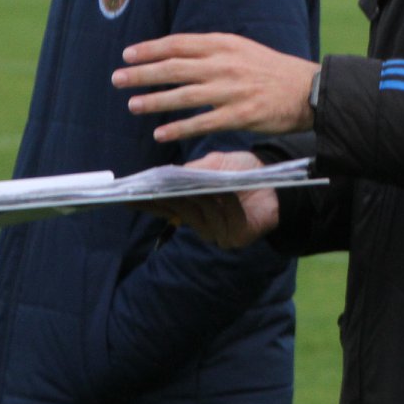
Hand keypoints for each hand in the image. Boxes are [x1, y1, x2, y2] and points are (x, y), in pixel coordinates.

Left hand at [114, 33, 318, 142]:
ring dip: (154, 101)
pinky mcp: (240, 115)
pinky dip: (179, 128)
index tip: (128, 55)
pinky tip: (160, 133)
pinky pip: (202, 123)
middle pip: (175, 68)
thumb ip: (213, 51)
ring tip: (132, 105)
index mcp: (225, 44)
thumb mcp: (243, 49)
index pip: (179, 44)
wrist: (309, 90)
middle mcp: (225, 65)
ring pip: (184, 95)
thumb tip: (178, 55)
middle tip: (117, 79)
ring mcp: (232, 91)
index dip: (150, 49)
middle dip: (142, 73)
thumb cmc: (273, 71)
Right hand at [135, 151, 279, 248]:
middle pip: (182, 211)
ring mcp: (219, 234)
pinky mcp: (237, 238)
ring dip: (206, 199)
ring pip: (204, 216)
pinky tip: (231, 195)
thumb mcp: (215, 165)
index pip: (164, 208)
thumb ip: (193, 171)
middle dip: (175, 198)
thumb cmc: (242, 171)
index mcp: (193, 208)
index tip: (127, 198)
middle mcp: (202, 225)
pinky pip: (228, 220)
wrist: (277, 180)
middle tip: (163, 187)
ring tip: (207, 186)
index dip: (147, 203)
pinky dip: (230, 206)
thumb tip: (168, 176)